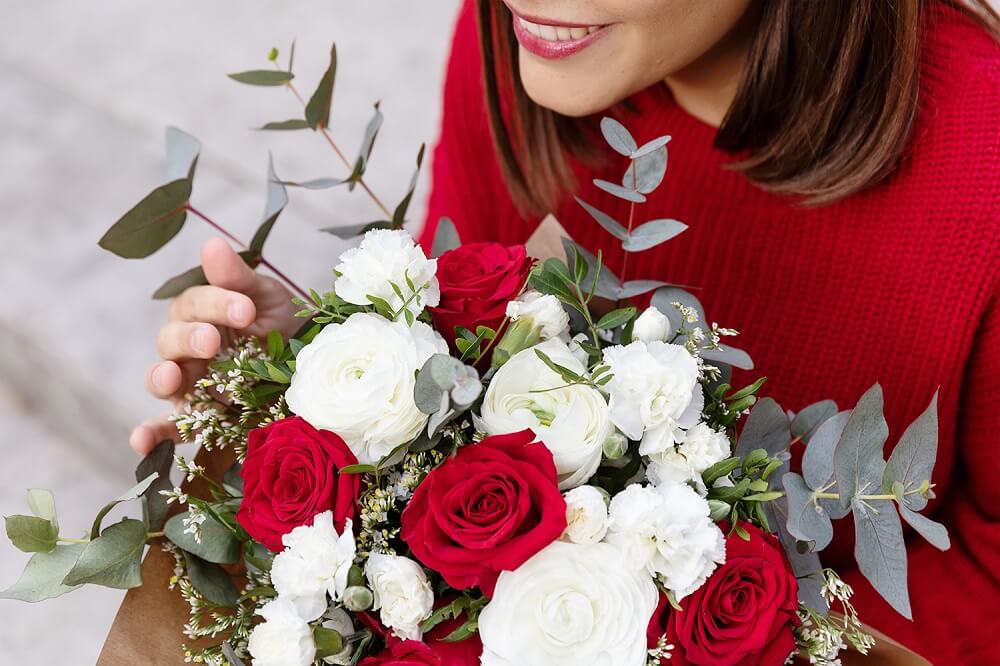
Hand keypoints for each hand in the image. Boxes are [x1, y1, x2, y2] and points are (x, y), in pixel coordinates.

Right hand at [129, 237, 299, 453]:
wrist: (309, 370)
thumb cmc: (282, 326)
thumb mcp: (267, 299)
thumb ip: (236, 278)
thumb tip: (211, 244)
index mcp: (200, 314)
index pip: (194, 305)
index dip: (216, 304)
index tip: (246, 309)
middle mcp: (187, 349)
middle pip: (171, 340)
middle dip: (191, 338)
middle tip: (214, 341)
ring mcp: (189, 384)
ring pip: (162, 379)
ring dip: (162, 378)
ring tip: (172, 376)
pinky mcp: (198, 418)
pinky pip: (168, 427)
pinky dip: (152, 435)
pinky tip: (141, 442)